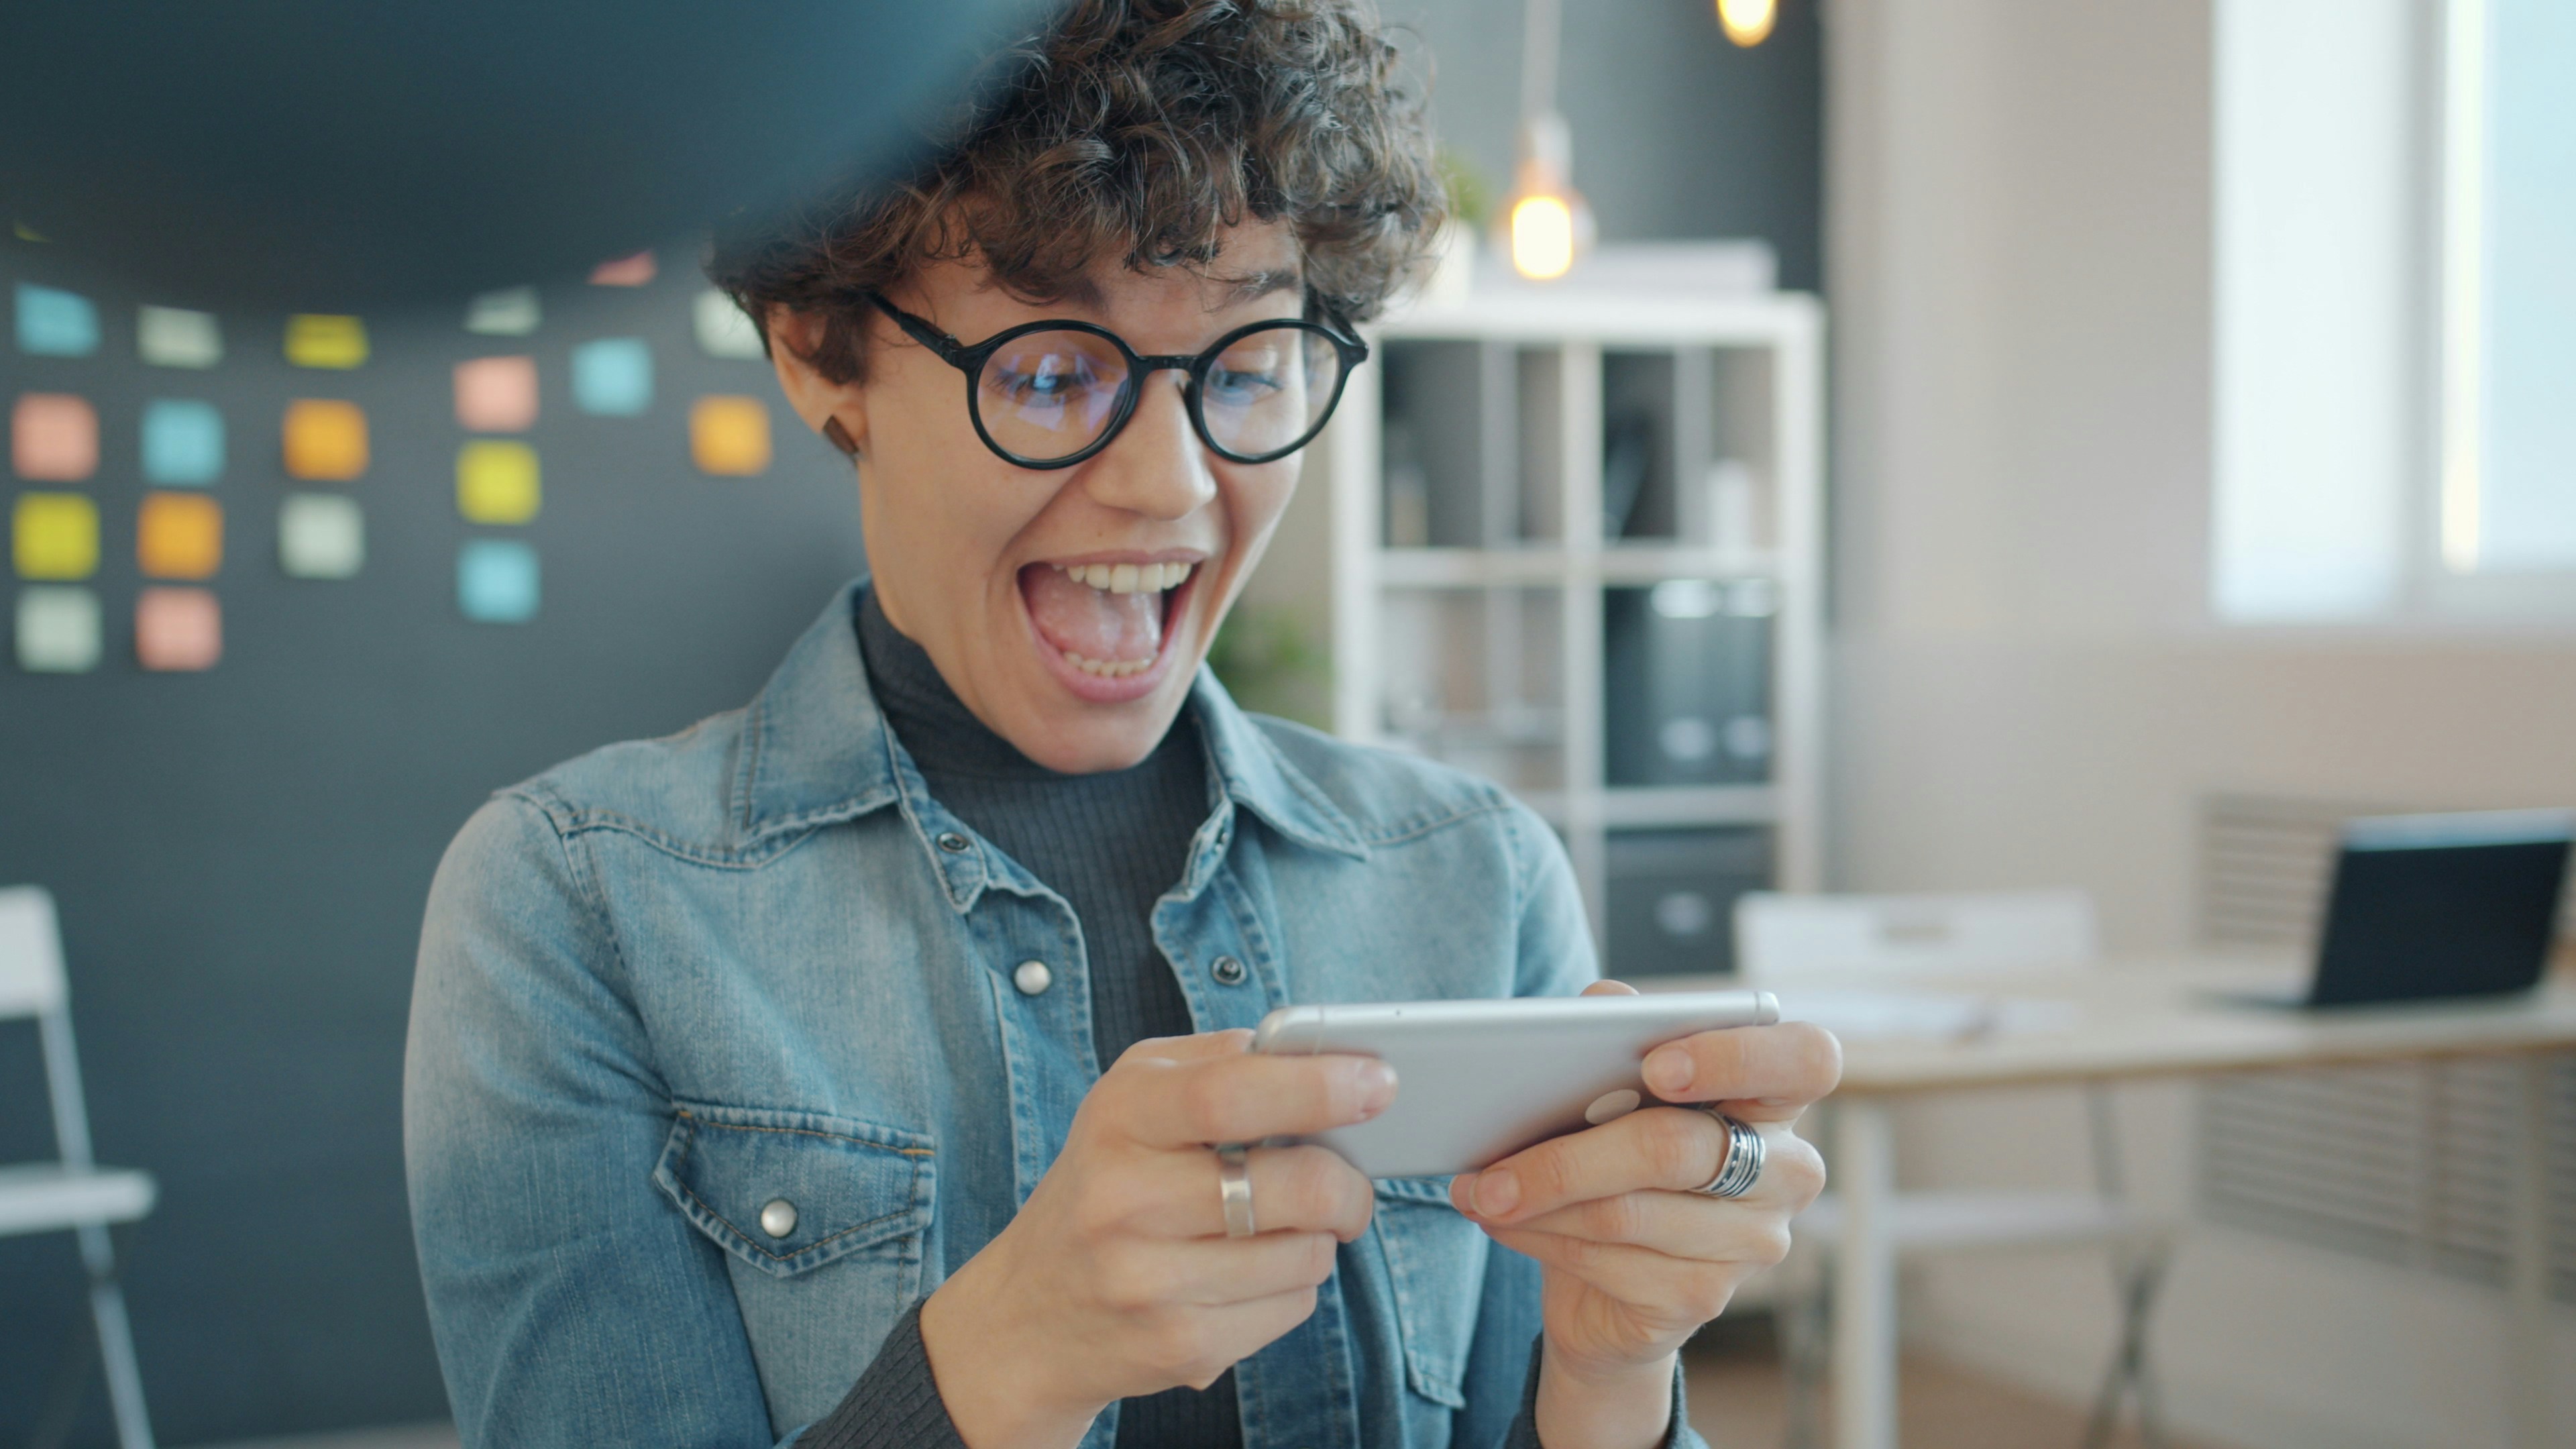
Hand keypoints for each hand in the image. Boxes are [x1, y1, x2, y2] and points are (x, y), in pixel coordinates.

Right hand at [919, 1030, 1393, 1448]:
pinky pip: (1292, 1306)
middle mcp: (1125, 1199)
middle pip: (1295, 1185)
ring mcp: (1150, 1280)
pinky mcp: (1180, 1345)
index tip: (1379, 1081)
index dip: (1317, 1085)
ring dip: (1318, 1238)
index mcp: (1119, 1117)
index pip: (1229, 1094)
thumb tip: (1316, 1052)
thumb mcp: (1133, 1098)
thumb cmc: (1105, 1183)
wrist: (1030, 1313)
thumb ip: (1217, 1062)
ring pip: (1308, 1253)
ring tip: (1281, 1229)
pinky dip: (1292, 1286)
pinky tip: (1249, 1275)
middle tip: (1350, 1182)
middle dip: (1348, 1183)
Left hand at [1451, 981, 1839, 1448]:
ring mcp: (1752, 1243)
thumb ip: (1618, 1037)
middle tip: (1492, 1156)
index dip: (1737, 1058)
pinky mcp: (1703, 1297)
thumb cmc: (1617, 1160)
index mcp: (1775, 1097)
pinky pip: (1610, 1263)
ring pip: (1629, 1212)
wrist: (1606, 1285)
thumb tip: (1601, 1003)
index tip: (1656, 1065)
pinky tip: (1504, 1223)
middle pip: (1679, 1148)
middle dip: (1571, 1154)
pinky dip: (1542, 1239)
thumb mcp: (1617, 1093)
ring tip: (1479, 1188)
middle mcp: (1786, 1170)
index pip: (1805, 1060)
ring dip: (1538, 1199)